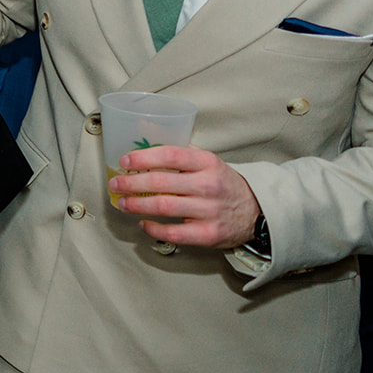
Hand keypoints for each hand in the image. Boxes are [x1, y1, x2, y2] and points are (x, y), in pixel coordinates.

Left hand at [108, 144, 262, 247]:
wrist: (257, 211)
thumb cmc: (224, 184)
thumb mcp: (208, 162)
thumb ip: (181, 153)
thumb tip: (145, 138)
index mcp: (207, 163)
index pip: (170, 155)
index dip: (143, 157)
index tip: (124, 162)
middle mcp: (209, 185)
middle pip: (161, 182)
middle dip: (131, 183)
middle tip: (115, 185)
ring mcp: (210, 211)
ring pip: (163, 207)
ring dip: (136, 205)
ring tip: (122, 203)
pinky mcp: (209, 234)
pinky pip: (174, 233)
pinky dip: (153, 229)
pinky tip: (143, 223)